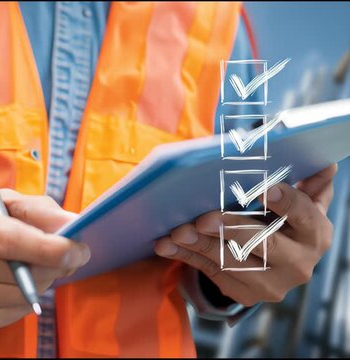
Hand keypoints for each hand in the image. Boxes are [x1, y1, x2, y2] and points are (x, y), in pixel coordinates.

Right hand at [0, 189, 89, 332]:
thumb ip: (36, 209)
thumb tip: (71, 224)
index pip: (8, 240)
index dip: (48, 247)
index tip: (78, 249)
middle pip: (23, 272)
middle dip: (55, 263)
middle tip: (70, 253)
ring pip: (25, 295)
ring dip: (43, 279)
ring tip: (35, 264)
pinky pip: (18, 312)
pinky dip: (28, 296)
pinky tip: (16, 282)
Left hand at [154, 164, 336, 306]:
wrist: (277, 265)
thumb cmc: (283, 222)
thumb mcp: (299, 204)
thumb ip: (308, 184)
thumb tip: (324, 163)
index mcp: (316, 234)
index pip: (303, 215)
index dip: (285, 202)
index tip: (264, 189)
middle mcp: (298, 264)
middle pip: (263, 244)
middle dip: (231, 229)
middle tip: (204, 218)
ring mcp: (271, 284)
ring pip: (230, 262)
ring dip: (199, 245)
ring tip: (176, 231)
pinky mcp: (245, 295)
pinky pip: (210, 273)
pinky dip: (186, 257)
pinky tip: (166, 245)